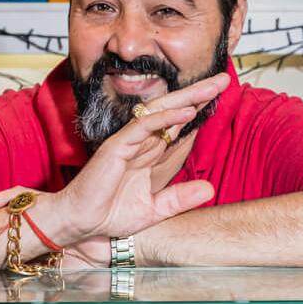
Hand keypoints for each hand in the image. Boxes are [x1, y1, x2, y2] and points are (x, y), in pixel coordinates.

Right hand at [0, 70, 228, 248]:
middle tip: (223, 79)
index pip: (180, 132)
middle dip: (199, 96)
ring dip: (188, 98)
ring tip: (212, 85)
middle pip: (175, 114)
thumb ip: (179, 199)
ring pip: (163, 113)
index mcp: (149, 157)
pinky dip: (165, 118)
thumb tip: (211, 189)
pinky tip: (186, 111)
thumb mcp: (153, 210)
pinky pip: (144, 127)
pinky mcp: (117, 146)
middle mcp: (141, 145)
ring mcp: (129, 143)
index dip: (200, 116)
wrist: (79, 224)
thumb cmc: (108, 215)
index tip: (221, 101)